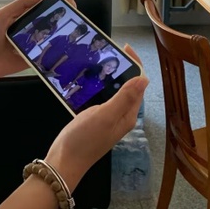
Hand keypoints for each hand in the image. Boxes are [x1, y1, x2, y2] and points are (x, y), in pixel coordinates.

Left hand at [0, 0, 76, 86]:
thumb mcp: (3, 15)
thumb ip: (20, 5)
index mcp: (26, 16)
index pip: (45, 6)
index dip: (58, 2)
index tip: (70, 2)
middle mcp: (33, 29)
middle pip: (53, 21)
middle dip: (65, 18)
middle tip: (76, 18)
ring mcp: (36, 44)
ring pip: (54, 38)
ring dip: (63, 35)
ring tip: (75, 33)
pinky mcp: (36, 58)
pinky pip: (49, 55)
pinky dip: (57, 52)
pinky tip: (67, 50)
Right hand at [44, 45, 147, 191]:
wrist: (64, 160)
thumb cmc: (85, 139)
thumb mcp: (105, 116)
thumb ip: (124, 98)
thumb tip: (144, 78)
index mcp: (128, 114)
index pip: (138, 85)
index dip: (135, 65)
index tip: (124, 48)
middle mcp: (120, 115)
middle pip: (127, 86)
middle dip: (121, 68)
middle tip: (107, 51)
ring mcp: (107, 117)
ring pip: (112, 91)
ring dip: (108, 76)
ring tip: (96, 60)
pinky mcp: (94, 118)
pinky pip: (100, 97)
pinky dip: (96, 85)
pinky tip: (85, 78)